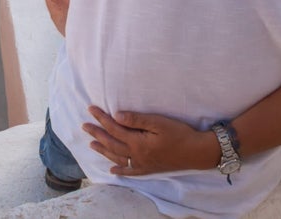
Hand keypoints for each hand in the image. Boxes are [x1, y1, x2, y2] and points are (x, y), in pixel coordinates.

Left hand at [82, 106, 218, 176]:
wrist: (196, 152)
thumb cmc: (179, 134)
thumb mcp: (159, 122)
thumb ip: (137, 119)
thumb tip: (117, 115)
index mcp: (137, 142)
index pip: (114, 128)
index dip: (101, 118)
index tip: (91, 109)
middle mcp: (136, 155)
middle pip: (111, 143)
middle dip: (97, 133)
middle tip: (84, 126)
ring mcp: (142, 164)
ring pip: (117, 157)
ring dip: (103, 150)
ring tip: (91, 144)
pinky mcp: (149, 169)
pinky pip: (130, 171)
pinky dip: (120, 171)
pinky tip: (112, 170)